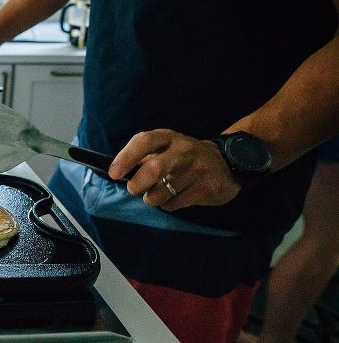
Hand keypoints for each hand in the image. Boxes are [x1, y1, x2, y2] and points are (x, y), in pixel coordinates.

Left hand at [108, 129, 241, 210]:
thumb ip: (143, 157)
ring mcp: (198, 168)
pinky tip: (176, 197)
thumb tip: (118, 171)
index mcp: (168, 137)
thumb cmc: (185, 157)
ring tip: (161, 192)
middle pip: (154, 168)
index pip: (144, 141)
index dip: (126, 157)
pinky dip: (168, 205)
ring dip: (153, 198)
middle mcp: (184, 149)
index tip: (114, 173)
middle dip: (138, 184)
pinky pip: (175, 204)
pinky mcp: (207, 187)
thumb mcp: (166, 148)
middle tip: (134, 189)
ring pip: (162, 193)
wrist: (227, 163)